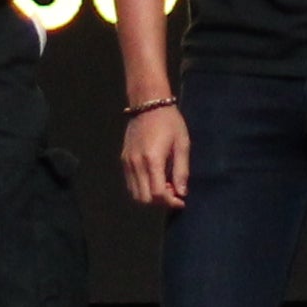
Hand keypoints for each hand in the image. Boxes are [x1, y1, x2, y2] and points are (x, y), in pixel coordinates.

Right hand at [121, 92, 190, 208]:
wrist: (148, 104)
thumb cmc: (170, 122)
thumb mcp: (182, 144)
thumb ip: (181, 170)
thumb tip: (182, 193)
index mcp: (152, 159)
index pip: (158, 194)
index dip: (170, 202)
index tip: (181, 200)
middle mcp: (136, 164)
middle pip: (145, 199)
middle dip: (161, 201)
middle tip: (173, 192)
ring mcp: (127, 163)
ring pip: (135, 194)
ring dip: (150, 197)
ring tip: (164, 186)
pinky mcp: (123, 160)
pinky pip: (130, 184)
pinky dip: (142, 189)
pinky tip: (154, 179)